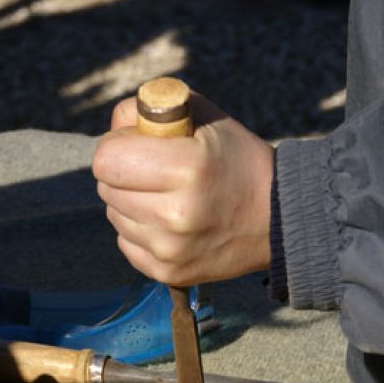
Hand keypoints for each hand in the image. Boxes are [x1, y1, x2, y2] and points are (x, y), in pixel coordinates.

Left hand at [92, 91, 274, 286]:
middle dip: (124, 174)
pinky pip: (126, 243)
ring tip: (168, 198)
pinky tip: (169, 224)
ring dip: (131, 203)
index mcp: (187, 168)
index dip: (116, 146)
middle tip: (156, 172)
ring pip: (115, 216)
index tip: (136, 145)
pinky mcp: (167, 273)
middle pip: (107, 188)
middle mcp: (176, 214)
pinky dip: (139, 231)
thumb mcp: (204, 118)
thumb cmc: (236, 160)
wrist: (276, 219)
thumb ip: (152, 110)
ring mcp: (170, 249)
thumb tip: (115, 129)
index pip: (107, 159)